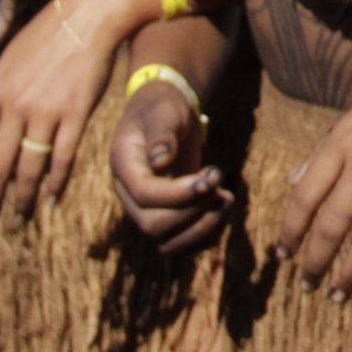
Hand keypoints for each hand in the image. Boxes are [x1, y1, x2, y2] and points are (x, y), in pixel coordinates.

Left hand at [0, 0, 121, 232]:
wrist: (88, 15)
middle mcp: (15, 106)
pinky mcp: (76, 113)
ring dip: (22, 199)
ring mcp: (47, 111)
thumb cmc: (46, 36)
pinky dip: (56, 181)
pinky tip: (52, 198)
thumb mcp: (7, 62)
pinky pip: (63, 156)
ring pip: (29, 167)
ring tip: (18, 219)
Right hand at [110, 79, 229, 254]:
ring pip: (167, 244)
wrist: (164, 114)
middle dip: (193, 210)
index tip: (211, 176)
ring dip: (202, 228)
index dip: (179, 193)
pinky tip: (223, 206)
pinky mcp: (168, 216)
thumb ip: (162, 134)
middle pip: (153, 226)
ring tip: (226, 198)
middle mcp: (131, 196)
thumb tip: (160, 161)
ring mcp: (148, 210)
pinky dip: (207, 235)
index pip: (145, 195)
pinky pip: (183, 244)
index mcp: (124, 167)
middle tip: (219, 180)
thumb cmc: (163, 108)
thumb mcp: (164, 111)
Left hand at [273, 71, 351, 301]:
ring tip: (337, 295)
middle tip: (306, 285)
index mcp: (340, 146)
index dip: (290, 231)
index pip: (305, 198)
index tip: (282, 253)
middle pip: (332, 224)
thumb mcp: (344, 119)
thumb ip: (318, 154)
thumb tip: (292, 186)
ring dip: (351, 273)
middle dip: (315, 261)